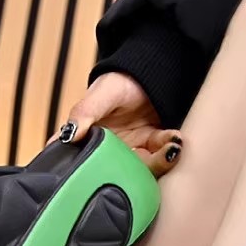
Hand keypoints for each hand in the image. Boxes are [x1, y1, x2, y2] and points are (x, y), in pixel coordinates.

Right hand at [52, 73, 182, 176]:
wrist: (149, 70)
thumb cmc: (120, 79)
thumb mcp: (101, 93)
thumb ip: (85, 112)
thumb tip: (70, 135)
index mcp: (87, 140)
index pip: (81, 164)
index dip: (91, 175)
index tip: (112, 173)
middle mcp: (107, 151)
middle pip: (115, 176)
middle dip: (135, 173)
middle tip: (151, 156)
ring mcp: (130, 152)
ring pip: (140, 171)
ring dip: (158, 162)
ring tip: (170, 146)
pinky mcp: (149, 148)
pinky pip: (159, 159)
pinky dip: (168, 151)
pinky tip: (174, 139)